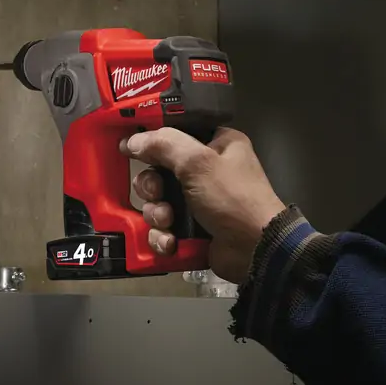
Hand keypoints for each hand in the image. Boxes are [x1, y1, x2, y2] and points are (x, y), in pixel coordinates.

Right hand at [120, 127, 285, 283]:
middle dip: (153, 188)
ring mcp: (199, 203)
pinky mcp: (193, 230)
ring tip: (168, 222)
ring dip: (156, 214)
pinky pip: (164, 228)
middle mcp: (206, 171)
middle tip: (158, 193)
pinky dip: (163, 236)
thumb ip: (164, 145)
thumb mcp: (198, 162)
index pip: (175, 134)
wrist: (256, 249)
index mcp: (216, 145)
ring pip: (158, 202)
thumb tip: (132, 141)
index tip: (130, 149)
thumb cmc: (232, 196)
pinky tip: (171, 242)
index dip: (152, 142)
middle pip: (159, 171)